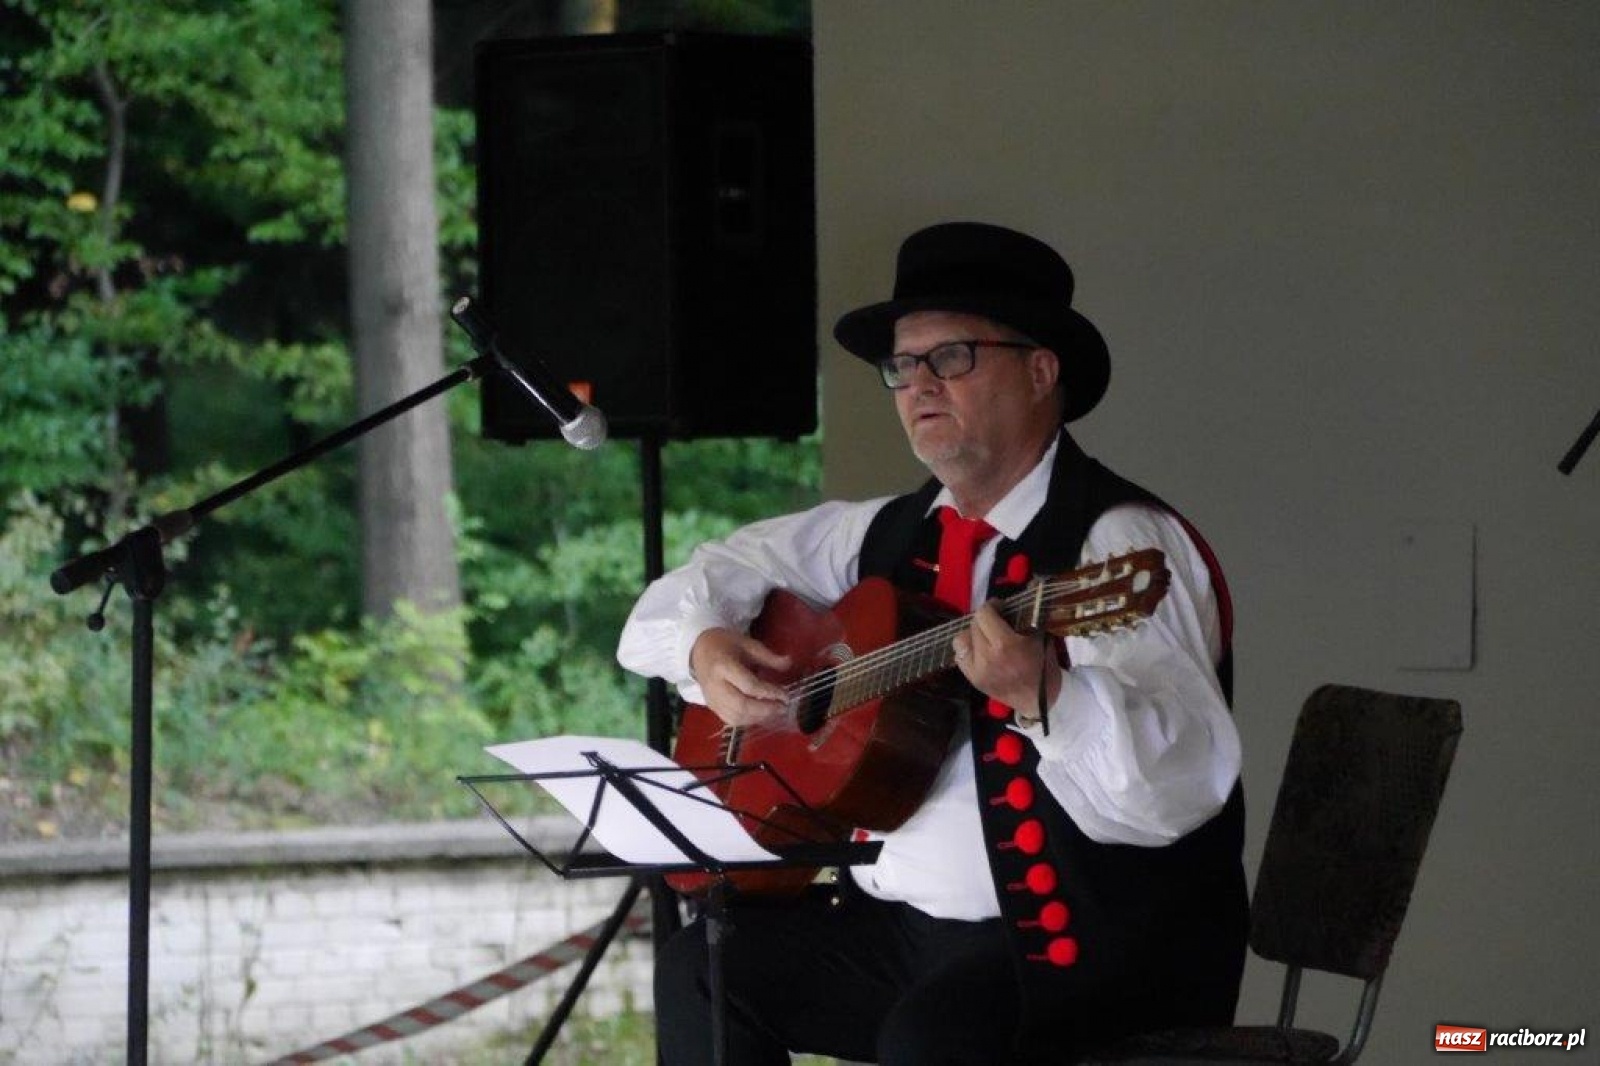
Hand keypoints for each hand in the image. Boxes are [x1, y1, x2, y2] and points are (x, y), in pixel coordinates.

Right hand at [689, 627, 793, 727]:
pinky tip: (761, 715)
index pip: (749, 685)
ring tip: (774, 712)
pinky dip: (748, 721)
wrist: (699, 650)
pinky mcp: (712, 707)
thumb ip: (768, 656)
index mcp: (723, 666)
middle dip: (765, 710)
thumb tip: (789, 663)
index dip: (769, 692)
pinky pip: (731, 720)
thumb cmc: (725, 645)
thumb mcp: (747, 644)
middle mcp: (715, 685)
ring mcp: (712, 699)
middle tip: (782, 708)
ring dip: (758, 718)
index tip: (785, 695)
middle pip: (741, 705)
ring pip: (736, 717)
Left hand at [951, 601, 1062, 716]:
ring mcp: (976, 670)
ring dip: (972, 635)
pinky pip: (959, 657)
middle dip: (985, 620)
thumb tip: (1010, 606)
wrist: (1042, 700)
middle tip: (996, 621)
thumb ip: (1023, 620)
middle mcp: (986, 657)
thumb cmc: (1044, 667)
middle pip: (973, 625)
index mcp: (1004, 644)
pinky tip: (980, 651)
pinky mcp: (973, 680)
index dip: (992, 606)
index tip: (1000, 607)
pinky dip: (968, 650)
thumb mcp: (1039, 637)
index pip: (984, 614)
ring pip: (960, 640)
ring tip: (985, 636)